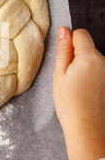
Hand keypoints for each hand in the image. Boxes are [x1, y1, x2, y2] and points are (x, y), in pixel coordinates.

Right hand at [53, 27, 104, 159]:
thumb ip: (63, 50)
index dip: (69, 42)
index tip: (64, 58)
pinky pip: (98, 72)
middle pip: (88, 47)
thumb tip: (64, 30)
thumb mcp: (59, 74)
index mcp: (90, 57)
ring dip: (84, 68)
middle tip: (68, 77)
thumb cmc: (71, 104)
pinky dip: (91, 77)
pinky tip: (85, 92)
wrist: (87, 128)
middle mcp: (104, 62)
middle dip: (77, 56)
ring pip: (93, 60)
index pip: (80, 33)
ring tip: (76, 87)